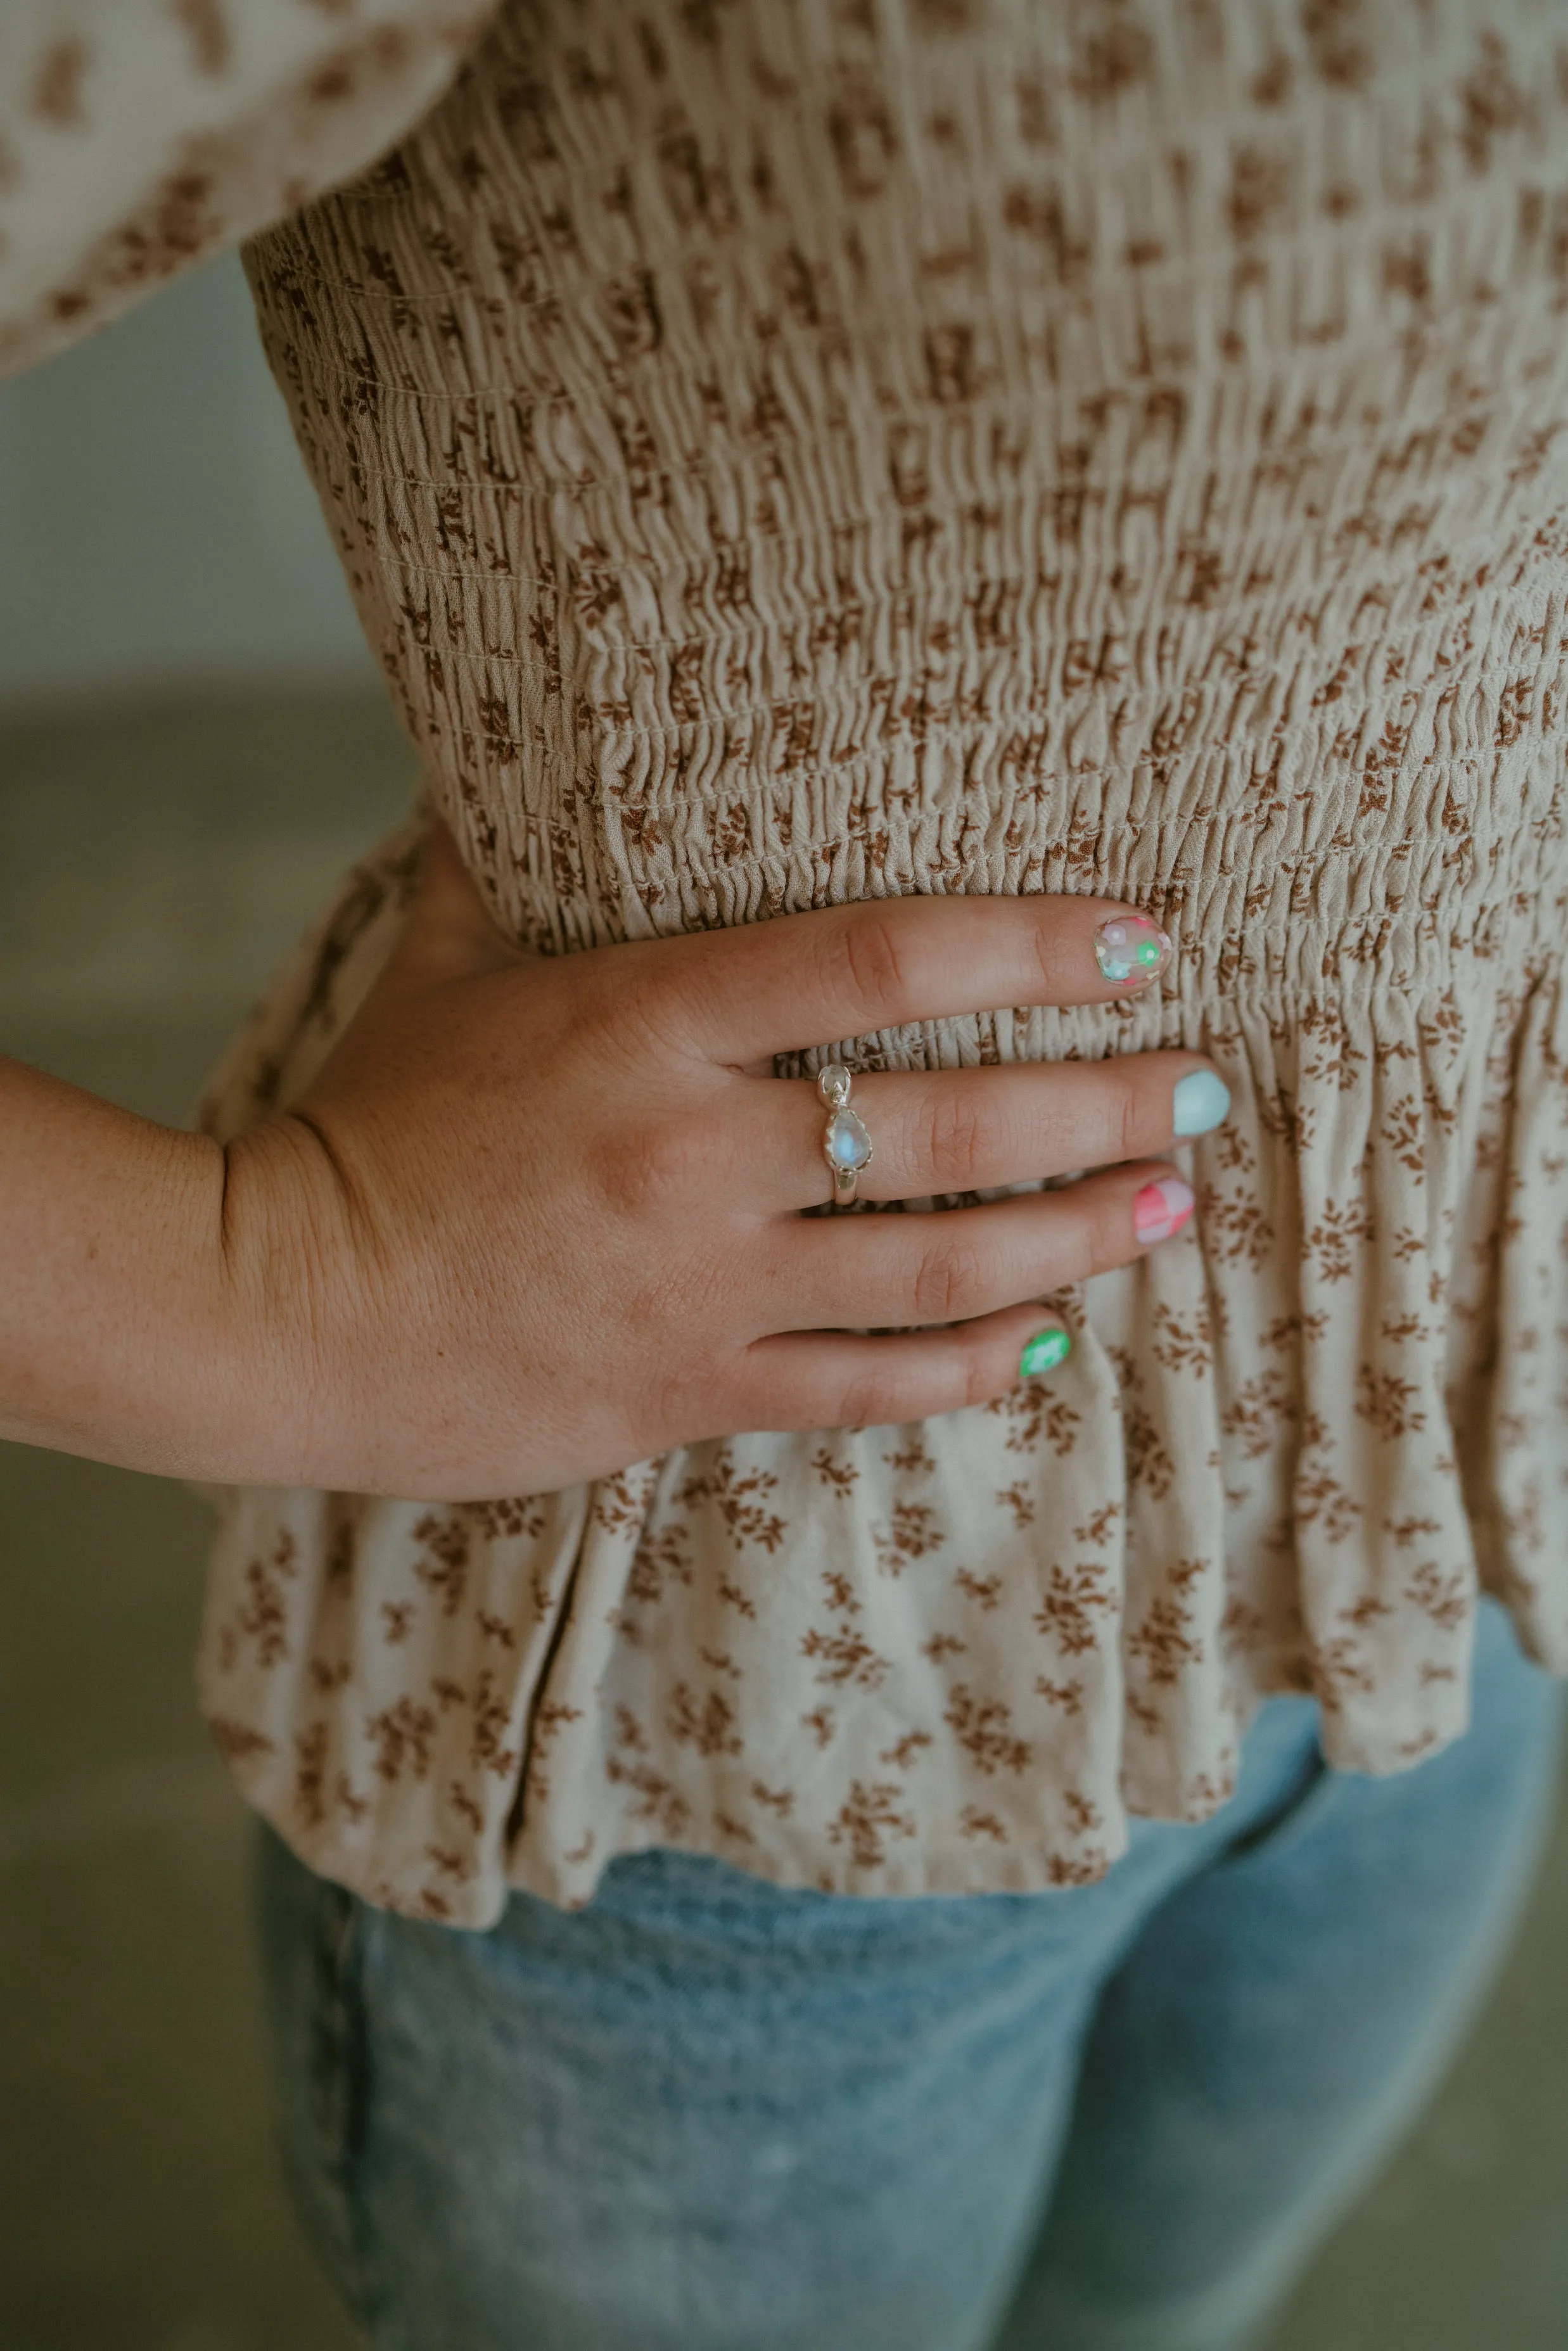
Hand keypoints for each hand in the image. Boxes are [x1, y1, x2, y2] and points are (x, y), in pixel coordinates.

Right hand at [221, 824, 1225, 1498]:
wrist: (272, 1309)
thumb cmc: (366, 1119)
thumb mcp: (437, 960)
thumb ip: (508, 853)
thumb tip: (534, 738)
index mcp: (641, 1023)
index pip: (878, 961)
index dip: (1030, 943)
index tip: (1140, 937)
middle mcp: (694, 1154)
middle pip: (949, 1124)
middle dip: (1102, 1101)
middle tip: (1204, 1084)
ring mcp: (700, 1285)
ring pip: (938, 1265)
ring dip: (1075, 1233)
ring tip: (1169, 1203)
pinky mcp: (687, 1393)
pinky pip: (868, 1387)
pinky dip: (974, 1365)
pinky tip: (1053, 1340)